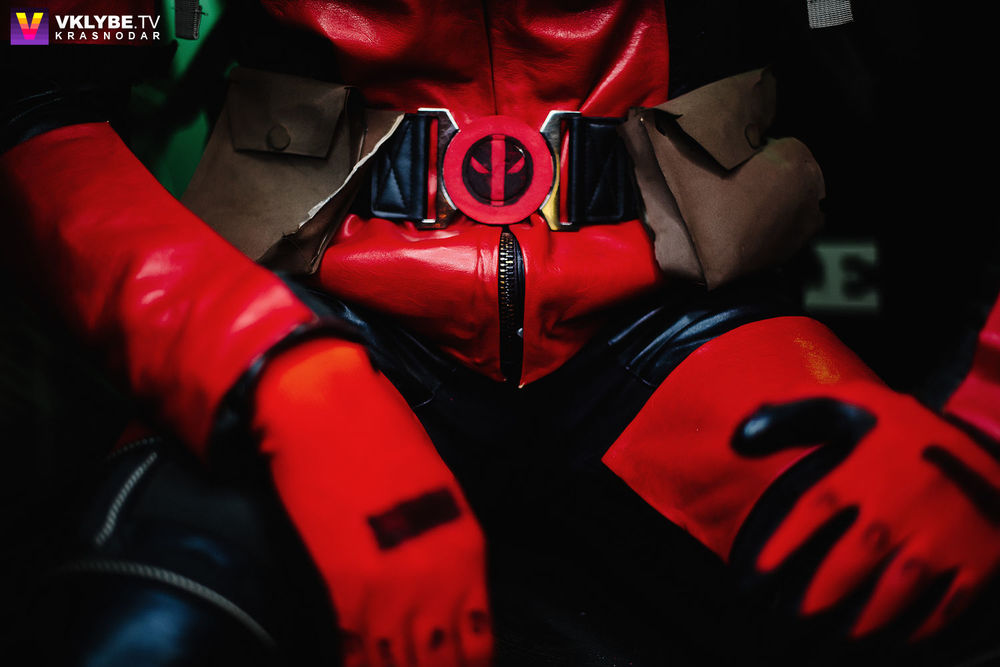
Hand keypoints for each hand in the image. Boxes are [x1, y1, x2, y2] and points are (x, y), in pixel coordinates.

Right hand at [254, 338, 491, 665]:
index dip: (468, 665)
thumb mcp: (437, 489)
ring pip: (401, 665)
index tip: (454, 666)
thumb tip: (440, 586)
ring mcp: (388, 591)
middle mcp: (435, 580)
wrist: (327, 410)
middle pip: (443, 663)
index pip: (479, 640)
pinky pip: (356, 655)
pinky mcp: (341, 591)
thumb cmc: (381, 436)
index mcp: (465, 552)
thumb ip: (444, 545)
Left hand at [733, 390, 999, 638]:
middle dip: (819, 594)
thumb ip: (799, 409)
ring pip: (895, 591)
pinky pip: (947, 604)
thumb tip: (741, 430)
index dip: (781, 547)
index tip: (756, 575)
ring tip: (842, 638)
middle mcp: (898, 510)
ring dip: (866, 619)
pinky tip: (901, 638)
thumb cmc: (918, 428)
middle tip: (795, 616)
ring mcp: (940, 539)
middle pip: (849, 562)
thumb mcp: (862, 402)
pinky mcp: (977, 561)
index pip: (811, 513)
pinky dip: (923, 626)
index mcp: (865, 474)